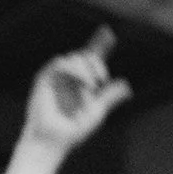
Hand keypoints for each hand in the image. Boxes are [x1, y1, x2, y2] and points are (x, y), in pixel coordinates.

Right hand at [21, 30, 130, 153]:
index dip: (100, 44)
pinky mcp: (45, 79)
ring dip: (86, 68)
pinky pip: (59, 63)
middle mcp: (70, 78)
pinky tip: (83, 80)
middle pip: (84, 56)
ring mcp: (57, 77)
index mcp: (82, 84)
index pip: (92, 60)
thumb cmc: (73, 131)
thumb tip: (127, 85)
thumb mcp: (97, 111)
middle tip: (102, 78)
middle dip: (96, 63)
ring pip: (74, 58)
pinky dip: (73, 68)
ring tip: (93, 84)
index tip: (109, 33)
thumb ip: (110, 97)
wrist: (55, 141)